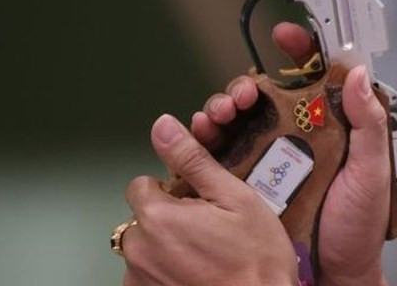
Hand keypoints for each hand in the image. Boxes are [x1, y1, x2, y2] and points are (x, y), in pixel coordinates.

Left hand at [121, 115, 298, 285]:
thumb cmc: (256, 259)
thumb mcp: (235, 197)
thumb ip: (192, 159)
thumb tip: (163, 126)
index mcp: (158, 217)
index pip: (142, 185)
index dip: (172, 189)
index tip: (198, 203)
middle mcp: (139, 250)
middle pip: (143, 218)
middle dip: (169, 219)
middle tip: (208, 231)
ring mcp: (139, 279)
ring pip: (146, 247)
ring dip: (166, 247)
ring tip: (205, 256)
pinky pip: (148, 275)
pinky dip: (165, 272)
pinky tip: (196, 275)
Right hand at [193, 23, 390, 285]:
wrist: (335, 273)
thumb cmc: (360, 226)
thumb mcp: (371, 170)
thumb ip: (369, 122)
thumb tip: (359, 72)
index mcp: (329, 126)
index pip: (311, 76)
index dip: (298, 50)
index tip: (283, 35)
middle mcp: (295, 137)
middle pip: (262, 95)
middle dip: (244, 85)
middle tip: (243, 95)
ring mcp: (268, 160)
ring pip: (236, 120)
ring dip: (220, 108)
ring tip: (219, 114)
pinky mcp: (246, 184)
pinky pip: (220, 155)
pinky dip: (204, 139)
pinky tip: (201, 135)